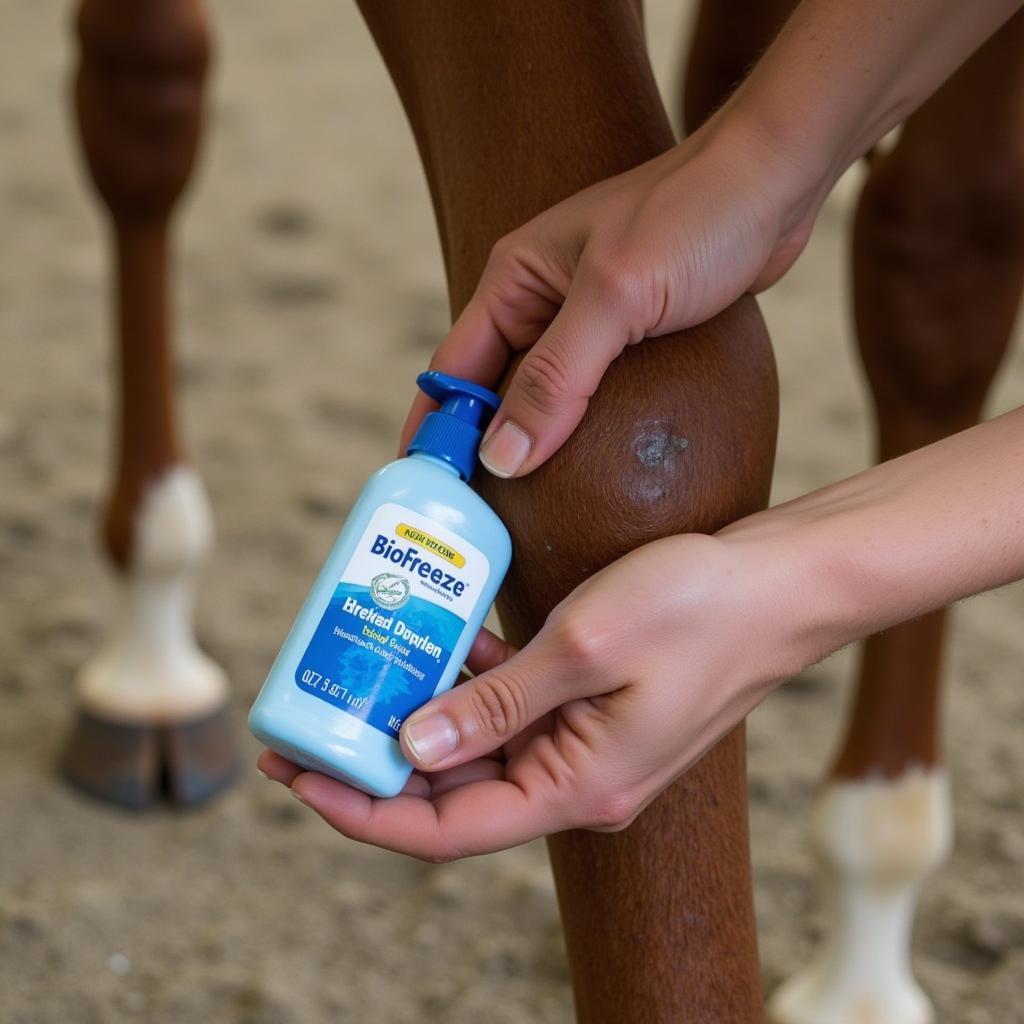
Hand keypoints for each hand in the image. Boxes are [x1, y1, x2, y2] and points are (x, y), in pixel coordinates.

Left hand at [257, 530, 811, 860]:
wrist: (779, 586)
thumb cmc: (700, 610)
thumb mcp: (586, 647)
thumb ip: (496, 702)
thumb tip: (410, 747)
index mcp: (578, 788)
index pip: (446, 830)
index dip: (363, 810)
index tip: (298, 773)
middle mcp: (577, 782)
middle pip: (453, 792)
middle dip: (376, 758)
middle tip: (306, 717)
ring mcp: (585, 745)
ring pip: (478, 747)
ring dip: (420, 715)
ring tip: (360, 671)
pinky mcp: (592, 707)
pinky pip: (513, 709)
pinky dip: (470, 681)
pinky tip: (441, 638)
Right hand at [399, 112, 821, 477]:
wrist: (776, 178)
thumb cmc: (694, 216)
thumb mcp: (615, 297)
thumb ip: (555, 379)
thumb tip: (501, 459)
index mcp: (514, 281)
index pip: (453, 371)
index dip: (436, 432)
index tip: (426, 491)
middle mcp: (541, 302)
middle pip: (493, 391)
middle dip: (482, 450)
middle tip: (479, 520)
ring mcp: (588, 320)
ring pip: (545, 398)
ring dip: (537, 446)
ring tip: (529, 514)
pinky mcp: (633, 335)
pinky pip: (595, 395)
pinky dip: (587, 433)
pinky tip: (593, 474)